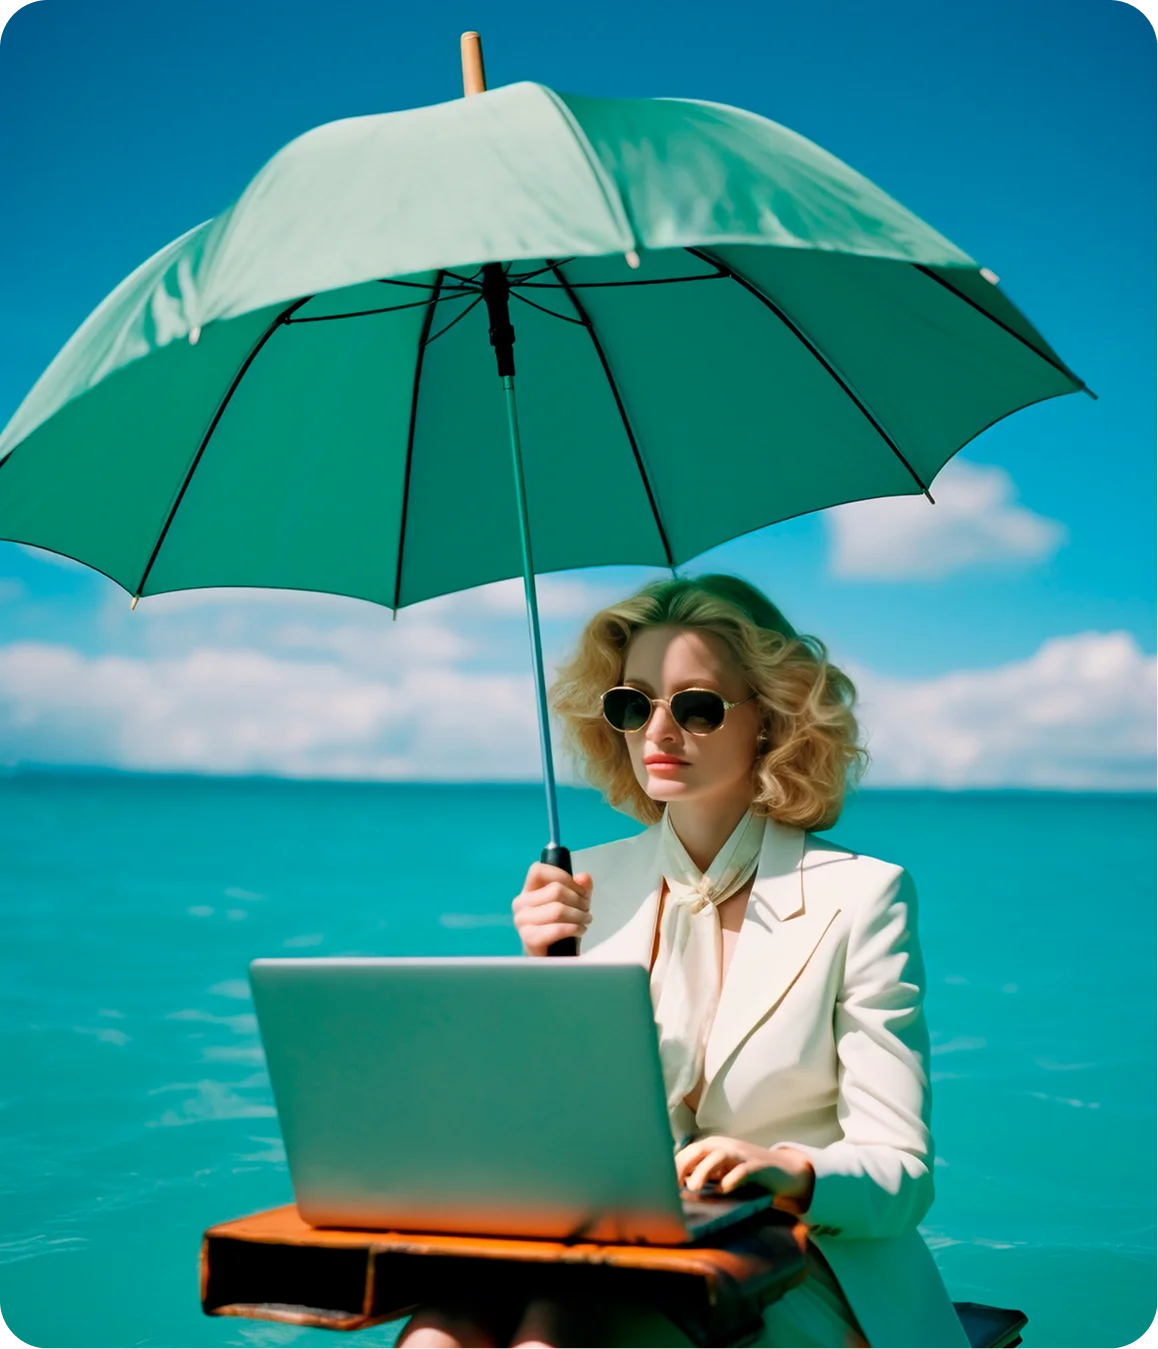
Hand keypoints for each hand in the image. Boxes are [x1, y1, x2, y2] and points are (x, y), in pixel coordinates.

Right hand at [512, 862, 592, 956]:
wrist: (555, 958)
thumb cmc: (562, 927)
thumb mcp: (574, 903)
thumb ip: (580, 888)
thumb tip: (583, 878)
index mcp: (528, 891)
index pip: (538, 870)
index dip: (562, 876)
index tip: (578, 889)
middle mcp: (520, 904)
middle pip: (555, 890)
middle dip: (578, 900)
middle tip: (587, 910)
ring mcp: (522, 922)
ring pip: (557, 909)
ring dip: (579, 915)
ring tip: (586, 921)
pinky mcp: (528, 939)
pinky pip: (556, 929)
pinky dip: (573, 928)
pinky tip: (580, 930)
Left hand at [676, 1136, 814, 1213]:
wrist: (783, 1172)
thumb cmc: (746, 1174)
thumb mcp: (722, 1172)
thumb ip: (703, 1175)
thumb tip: (678, 1189)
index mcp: (714, 1146)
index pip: (689, 1152)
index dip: (675, 1166)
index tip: (662, 1184)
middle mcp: (726, 1146)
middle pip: (700, 1150)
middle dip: (684, 1166)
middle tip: (674, 1186)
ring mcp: (742, 1154)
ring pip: (719, 1156)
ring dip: (704, 1170)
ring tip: (693, 1187)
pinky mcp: (758, 1166)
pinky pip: (743, 1170)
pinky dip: (732, 1178)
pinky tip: (724, 1189)